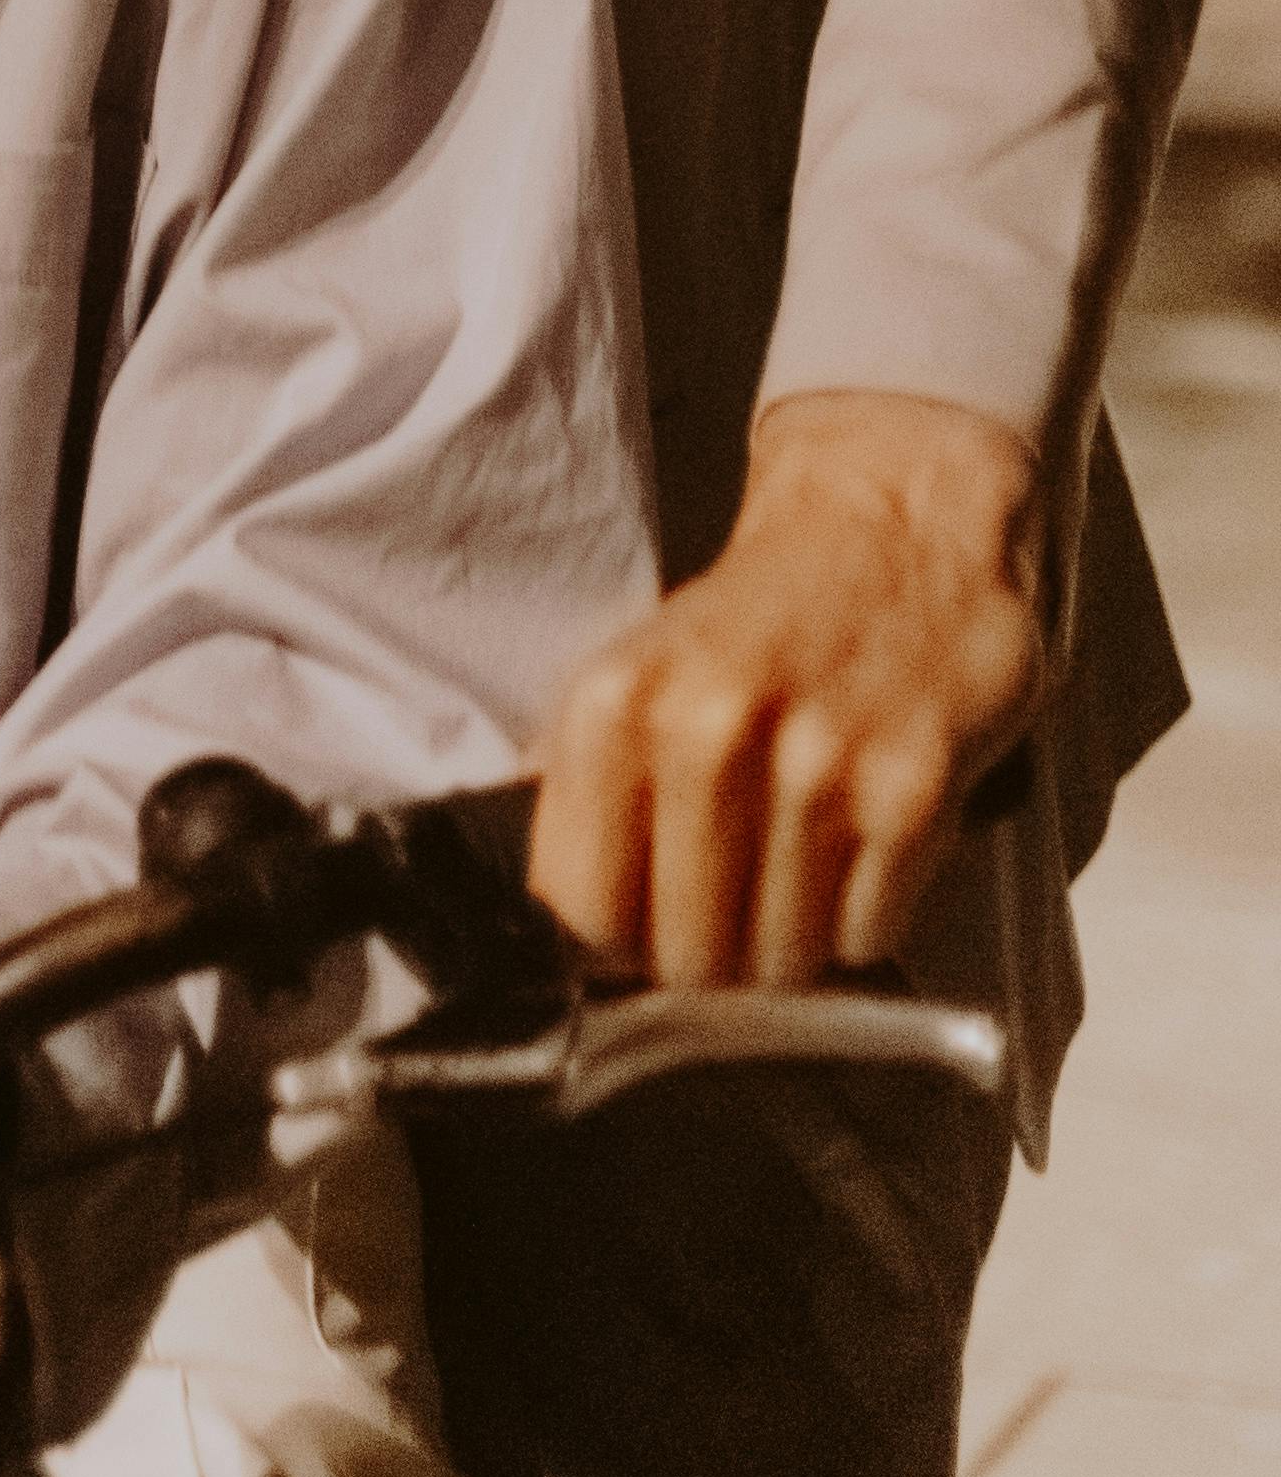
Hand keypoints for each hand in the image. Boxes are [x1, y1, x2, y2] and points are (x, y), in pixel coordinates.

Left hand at [530, 391, 1047, 985]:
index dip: (616, 944)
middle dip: (712, 959)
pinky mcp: (912, 791)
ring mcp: (814, 766)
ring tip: (804, 866)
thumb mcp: (640, 673)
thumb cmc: (762, 616)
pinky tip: (867, 844)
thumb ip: (593, 788)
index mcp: (615, 706)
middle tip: (739, 909)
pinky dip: (869, 915)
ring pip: (782, 962)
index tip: (645, 930)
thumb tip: (565, 926)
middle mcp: (704, 735)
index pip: (582, 912)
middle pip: (685, 958)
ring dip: (795, 943)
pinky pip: (870, 934)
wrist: (898, 514)